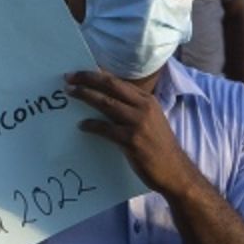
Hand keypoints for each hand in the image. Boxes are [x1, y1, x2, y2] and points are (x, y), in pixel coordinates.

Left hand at [67, 66, 196, 196]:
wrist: (174, 170)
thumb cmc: (159, 146)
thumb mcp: (150, 119)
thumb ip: (132, 108)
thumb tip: (104, 99)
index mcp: (147, 100)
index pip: (117, 81)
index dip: (96, 75)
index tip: (79, 73)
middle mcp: (143, 107)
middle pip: (110, 86)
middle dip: (87, 79)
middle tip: (68, 78)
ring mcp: (138, 123)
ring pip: (106, 103)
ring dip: (85, 96)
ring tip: (70, 93)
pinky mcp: (131, 141)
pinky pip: (105, 129)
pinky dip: (91, 125)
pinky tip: (81, 125)